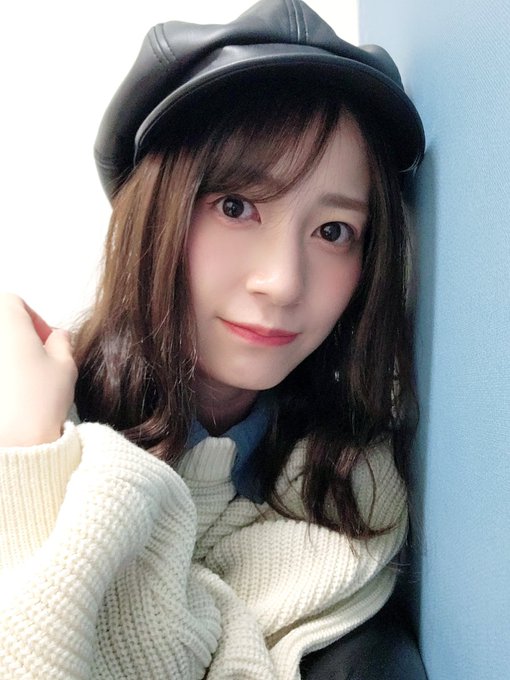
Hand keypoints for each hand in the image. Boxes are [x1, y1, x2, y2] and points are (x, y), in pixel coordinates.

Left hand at [0, 293, 77, 446]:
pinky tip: (8, 398)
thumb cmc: (39, 400)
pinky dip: (1, 382)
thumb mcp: (65, 366)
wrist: (13, 442)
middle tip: (36, 362)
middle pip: (1, 326)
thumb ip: (62, 342)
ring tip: (22, 384)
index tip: (47, 341)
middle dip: (18, 340)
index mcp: (5, 319)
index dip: (35, 320)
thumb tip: (57, 337)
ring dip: (8, 361)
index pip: (15, 303)